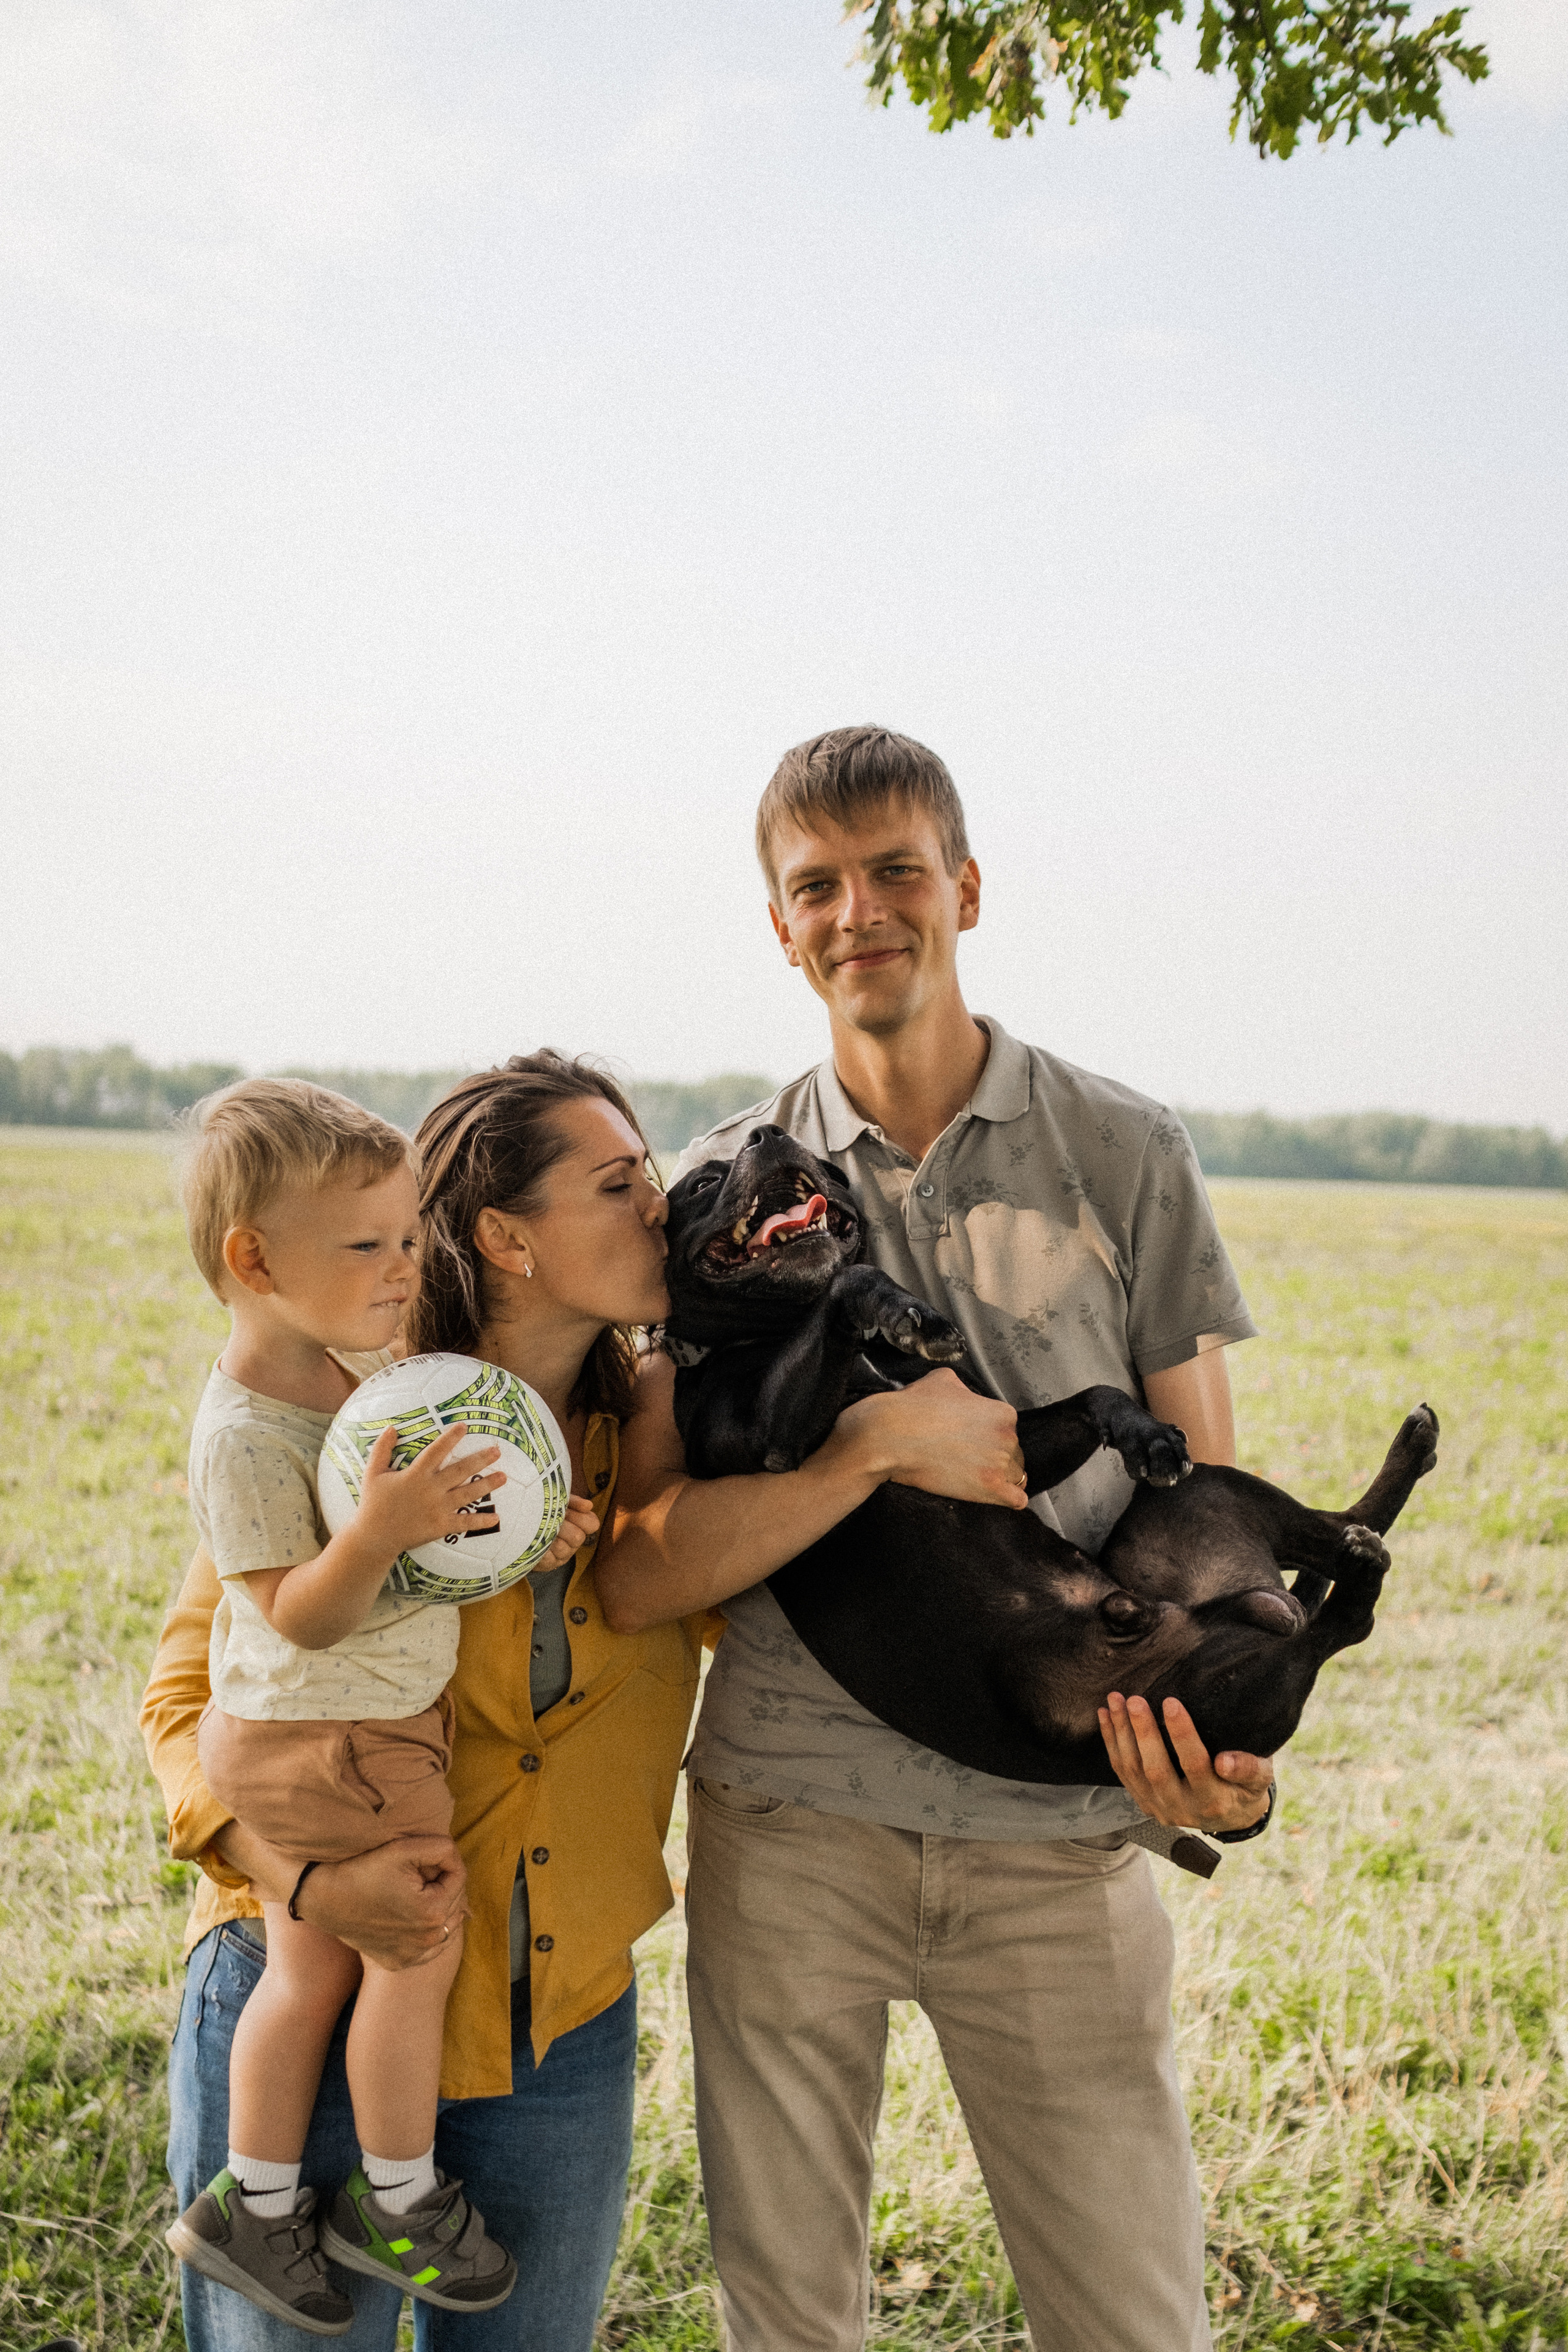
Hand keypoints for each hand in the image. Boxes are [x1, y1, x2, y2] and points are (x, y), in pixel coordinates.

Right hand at [293, 1833, 468, 1970]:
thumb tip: (455, 1856)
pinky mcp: (399, 1962)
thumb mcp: (405, 1849)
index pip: (459, 1877)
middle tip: (412, 1872)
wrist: (325, 1898)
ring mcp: (414, 1956)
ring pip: (445, 1923)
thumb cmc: (364, 1869)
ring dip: (436, 1906)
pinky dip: (424, 1930)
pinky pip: (428, 1945)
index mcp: (434, 1913)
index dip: (443, 1861)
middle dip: (439, 1882)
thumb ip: (441, 1847)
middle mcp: (428, 1941)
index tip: (420, 1856)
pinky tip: (407, 1916)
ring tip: (411, 1892)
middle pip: (453, 1900)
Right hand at [353, 1424, 505, 1557]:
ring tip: (504, 1477)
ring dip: (487, 1485)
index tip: (464, 1426)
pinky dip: (480, 1521)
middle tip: (497, 1450)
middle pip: (460, 1471)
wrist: (374, 1537)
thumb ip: (382, 1449)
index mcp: (415, 1475)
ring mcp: (437, 1509)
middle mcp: (430, 1490)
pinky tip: (496, 1518)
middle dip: (480, 1459)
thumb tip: (391, 1427)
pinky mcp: (440, 1526)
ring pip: (467, 1494)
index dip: (450, 1438)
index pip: (436, 1451)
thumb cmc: (373, 1503)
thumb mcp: (373, 1472)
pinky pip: (464, 1523)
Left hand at [534, 1493, 600, 1572]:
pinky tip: (534, 1541)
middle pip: (578, 1537)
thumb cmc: (544, 1514)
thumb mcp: (558, 1503)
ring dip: (550, 1536)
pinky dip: (541, 1549)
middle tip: (549, 1518)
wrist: (522, 1528)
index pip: (592, 1524)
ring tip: (539, 1528)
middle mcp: (574, 1542)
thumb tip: (588, 1505)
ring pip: (563, 1548)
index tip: (566, 1510)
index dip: (580, 1517)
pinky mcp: (549, 1564)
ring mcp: (563, 1555)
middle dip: (562, 1525)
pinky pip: (548, 1559)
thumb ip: (573, 1502)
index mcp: (580, 1526)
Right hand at [835, 1371, 1027, 1509]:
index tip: (973, 1442)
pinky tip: (991, 1495)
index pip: (1009, 1430)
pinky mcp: (991, 1488)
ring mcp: (1000, 1463)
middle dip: (994, 1457)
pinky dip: (1007, 1498)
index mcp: (1002, 1412)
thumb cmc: (912, 1408)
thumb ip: (965, 1390)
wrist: (890, 1436)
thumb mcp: (942, 1380)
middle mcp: (1008, 1436)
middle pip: (1013, 1453)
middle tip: (967, 1460)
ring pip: (1015, 1476)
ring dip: (999, 1478)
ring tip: (972, 1478)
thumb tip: (965, 1396)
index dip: (990, 1437)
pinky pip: (1016, 1500)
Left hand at [1098, 1693, 1273, 1833]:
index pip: (1195, 1765)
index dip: (1182, 1734)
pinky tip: (1105, 1717)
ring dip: (1121, 1734)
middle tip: (1134, 1699)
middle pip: (1156, 1770)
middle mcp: (1182, 1809)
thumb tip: (1225, 1761)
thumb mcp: (1261, 1779)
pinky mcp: (1144, 1803)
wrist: (1230, 1817)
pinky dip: (1112, 1743)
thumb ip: (1249, 1769)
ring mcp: (1159, 1808)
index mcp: (1213, 1800)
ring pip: (1133, 1770)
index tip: (1171, 1702)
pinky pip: (1122, 1773)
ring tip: (1115, 1701)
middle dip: (1143, 1732)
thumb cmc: (1246, 1787)